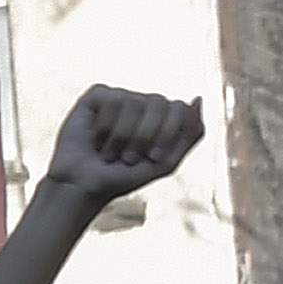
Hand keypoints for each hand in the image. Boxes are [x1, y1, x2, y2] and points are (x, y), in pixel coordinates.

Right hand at [46, 84, 206, 211]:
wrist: (84, 187)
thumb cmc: (123, 178)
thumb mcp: (166, 163)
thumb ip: (190, 134)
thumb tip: (198, 98)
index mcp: (162, 117)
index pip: (178, 108)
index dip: (167, 133)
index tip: (152, 158)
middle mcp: (142, 103)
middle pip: (159, 102)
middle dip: (145, 136)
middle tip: (129, 158)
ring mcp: (119, 97)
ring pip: (133, 103)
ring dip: (121, 137)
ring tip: (109, 154)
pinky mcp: (96, 96)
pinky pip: (111, 101)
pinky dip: (104, 127)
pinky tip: (95, 140)